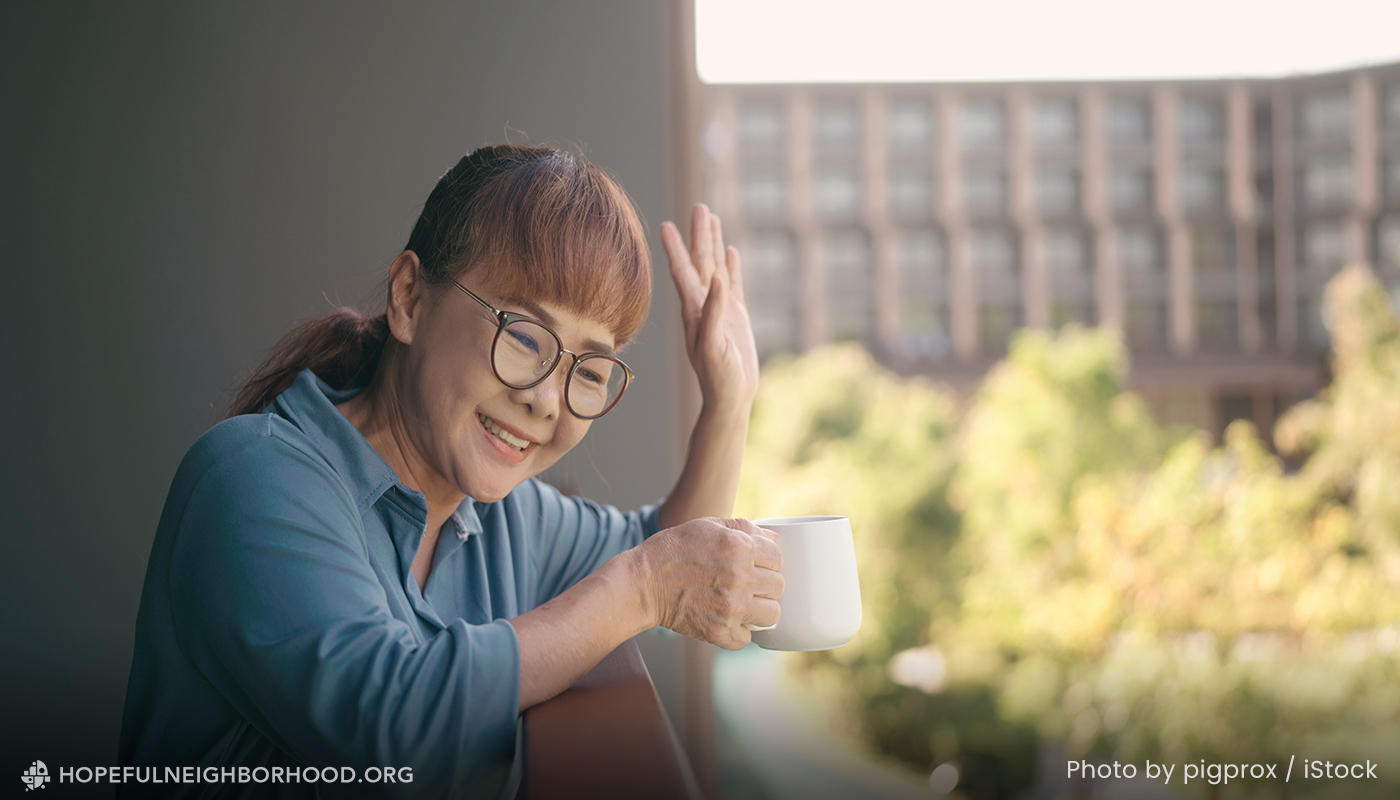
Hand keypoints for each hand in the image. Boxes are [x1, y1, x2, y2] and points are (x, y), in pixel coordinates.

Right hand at [636, 517, 782, 649]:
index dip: (768, 560)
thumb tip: (772, 539)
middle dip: (765, 584)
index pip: (778, 557)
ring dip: (759, 610)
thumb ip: (744, 528)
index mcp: (740, 547)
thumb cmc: (672, 550)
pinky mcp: (720, 631)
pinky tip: (725, 620)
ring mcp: (731, 607)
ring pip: (772, 615)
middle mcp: (740, 577)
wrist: (642, 582)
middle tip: (746, 584)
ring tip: (742, 605)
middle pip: (778, 586)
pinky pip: (746, 638)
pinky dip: (738, 632)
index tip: (756, 565)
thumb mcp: (707, 525)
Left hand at [661, 204, 759, 414]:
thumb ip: (714, 314)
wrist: (729, 397)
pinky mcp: (736, 317)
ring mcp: (720, 310)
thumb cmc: (717, 376)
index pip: (683, 272)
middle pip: (700, 262)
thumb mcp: (713, 346)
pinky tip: (731, 251)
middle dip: (699, 236)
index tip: (666, 225)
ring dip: (714, 244)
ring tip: (712, 218)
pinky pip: (734, 285)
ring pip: (716, 269)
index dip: (675, 249)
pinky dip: (732, 267)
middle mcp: (703, 305)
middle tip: (699, 207)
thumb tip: (717, 282)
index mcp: (694, 311)